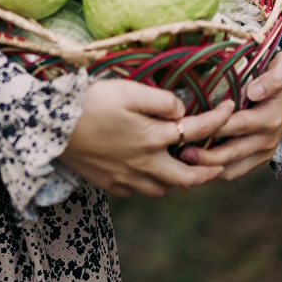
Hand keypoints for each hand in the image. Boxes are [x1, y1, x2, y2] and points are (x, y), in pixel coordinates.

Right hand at [58, 79, 234, 198]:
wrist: (49, 127)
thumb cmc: (88, 103)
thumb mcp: (127, 90)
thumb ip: (160, 100)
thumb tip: (181, 110)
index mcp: (153, 138)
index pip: (198, 131)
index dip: (220, 119)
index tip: (232, 108)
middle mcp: (145, 165)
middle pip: (189, 178)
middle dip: (210, 171)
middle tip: (219, 163)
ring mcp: (127, 179)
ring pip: (164, 189)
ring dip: (179, 180)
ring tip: (183, 166)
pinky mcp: (110, 185)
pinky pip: (139, 190)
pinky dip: (151, 183)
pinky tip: (147, 171)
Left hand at [179, 53, 281, 180]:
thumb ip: (271, 80)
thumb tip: (253, 91)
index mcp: (269, 119)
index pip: (237, 126)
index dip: (213, 127)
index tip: (190, 127)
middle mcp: (267, 140)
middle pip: (231, 153)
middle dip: (205, 156)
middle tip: (179, 153)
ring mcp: (263, 152)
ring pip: (232, 169)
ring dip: (207, 169)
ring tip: (181, 164)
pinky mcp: (258, 158)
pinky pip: (235, 171)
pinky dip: (214, 172)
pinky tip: (193, 167)